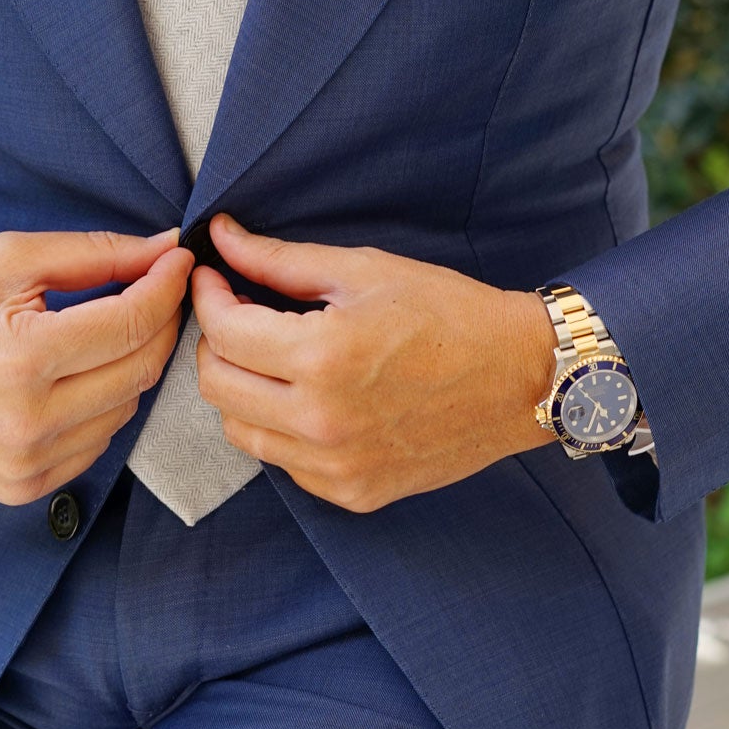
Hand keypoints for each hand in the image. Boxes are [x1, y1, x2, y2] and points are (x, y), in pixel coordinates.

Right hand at [0, 227, 192, 504]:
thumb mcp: (7, 259)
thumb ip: (94, 254)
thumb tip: (164, 248)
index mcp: (19, 358)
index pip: (130, 323)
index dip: (166, 285)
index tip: (177, 260)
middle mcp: (25, 421)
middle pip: (140, 370)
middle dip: (160, 323)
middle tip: (158, 288)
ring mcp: (24, 464)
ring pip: (126, 410)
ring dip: (132, 366)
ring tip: (110, 330)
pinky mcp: (21, 487)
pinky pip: (97, 444)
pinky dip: (103, 406)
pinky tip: (79, 376)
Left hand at [189, 214, 558, 512]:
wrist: (521, 378)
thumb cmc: (448, 314)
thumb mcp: (364, 271)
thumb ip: (281, 260)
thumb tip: (222, 236)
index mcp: (323, 357)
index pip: (223, 332)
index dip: (208, 298)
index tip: (214, 279)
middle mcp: (323, 421)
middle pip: (217, 387)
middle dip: (216, 344)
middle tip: (240, 316)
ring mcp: (337, 466)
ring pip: (240, 432)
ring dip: (242, 390)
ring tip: (273, 359)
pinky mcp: (352, 492)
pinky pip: (283, 463)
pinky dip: (280, 429)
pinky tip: (310, 398)